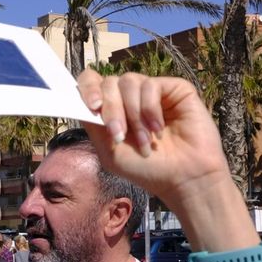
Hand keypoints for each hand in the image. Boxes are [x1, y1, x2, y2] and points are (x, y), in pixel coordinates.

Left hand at [74, 70, 229, 205]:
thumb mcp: (110, 152)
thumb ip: (93, 125)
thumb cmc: (148, 169)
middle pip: (109, 82)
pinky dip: (150, 109)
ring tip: (145, 140)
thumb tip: (78, 100)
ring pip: (129, 81)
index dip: (88, 87)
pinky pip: (151, 85)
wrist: (184, 179)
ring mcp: (153, 91)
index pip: (93, 82)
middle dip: (111, 110)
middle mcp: (131, 96)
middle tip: (120, 135)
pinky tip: (159, 128)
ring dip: (133, 114)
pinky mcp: (174, 89)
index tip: (92, 105)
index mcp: (113, 109)